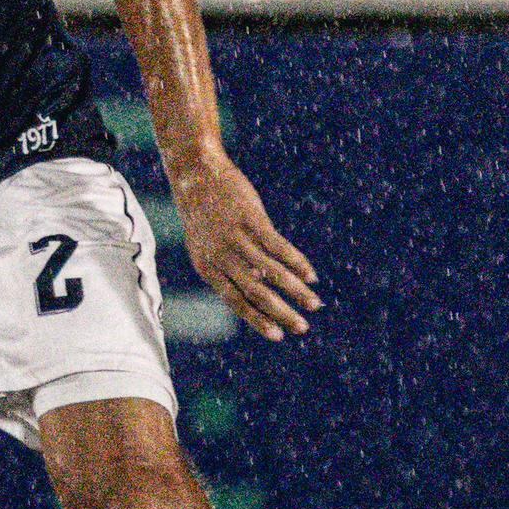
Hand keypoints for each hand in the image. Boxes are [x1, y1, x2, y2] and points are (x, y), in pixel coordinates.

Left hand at [172, 146, 319, 341]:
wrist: (194, 172)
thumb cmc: (201, 211)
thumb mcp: (204, 243)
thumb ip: (227, 265)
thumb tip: (260, 284)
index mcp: (206, 266)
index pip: (234, 300)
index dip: (257, 319)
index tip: (277, 336)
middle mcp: (220, 255)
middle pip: (255, 292)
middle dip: (281, 313)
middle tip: (302, 328)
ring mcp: (236, 236)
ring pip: (270, 271)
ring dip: (295, 290)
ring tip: (314, 304)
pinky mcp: (251, 219)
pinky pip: (277, 246)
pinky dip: (296, 262)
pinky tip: (310, 275)